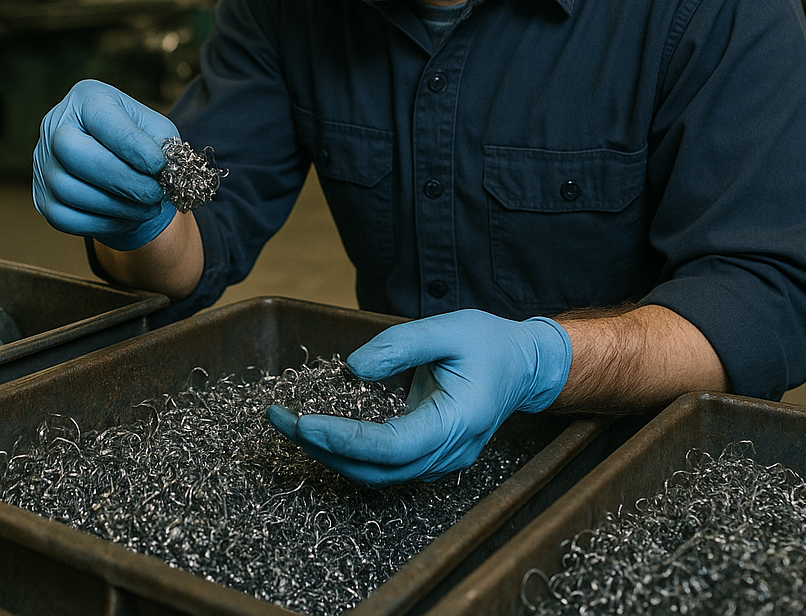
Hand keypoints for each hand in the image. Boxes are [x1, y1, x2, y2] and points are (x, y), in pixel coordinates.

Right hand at [33, 79, 178, 251]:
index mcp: (87, 99)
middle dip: (121, 178)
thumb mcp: (155, 129)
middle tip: (155, 192)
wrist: (119, 164)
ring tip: (148, 206)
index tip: (159, 165)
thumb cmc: (139, 141)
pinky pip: (66, 218)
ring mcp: (43, 164)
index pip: (101, 118)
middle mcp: (55, 126)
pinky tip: (128, 217)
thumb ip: (160, 143)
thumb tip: (162, 170)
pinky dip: (102, 223)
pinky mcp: (42, 198)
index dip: (131, 145)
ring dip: (116, 205)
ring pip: (68, 190)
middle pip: (72, 152)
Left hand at [266, 309, 571, 484]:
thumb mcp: (447, 328)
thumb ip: (399, 345)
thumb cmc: (489, 343)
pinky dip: (350, 453)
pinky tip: (322, 433)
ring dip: (332, 455)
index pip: (391, 445)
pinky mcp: (431, 456)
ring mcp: (442, 461)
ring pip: (378, 475)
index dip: (343, 439)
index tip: (303, 421)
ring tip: (290, 425)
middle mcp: (449, 453)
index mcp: (457, 422)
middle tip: (280, 420)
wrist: (525, 365)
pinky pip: (385, 465)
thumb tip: (352, 368)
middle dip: (323, 449)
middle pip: (377, 470)